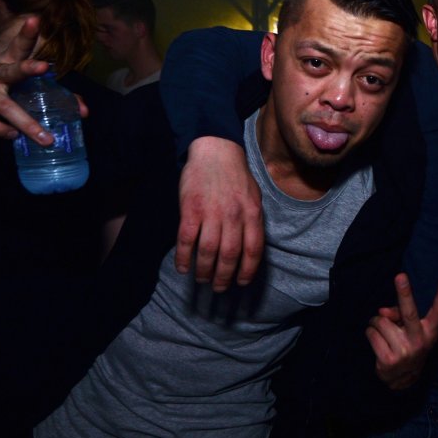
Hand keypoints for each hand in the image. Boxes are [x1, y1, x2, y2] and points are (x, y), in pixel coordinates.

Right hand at [0, 16, 86, 143]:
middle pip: (12, 70)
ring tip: (43, 137)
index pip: (20, 46)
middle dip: (27, 68)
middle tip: (44, 66)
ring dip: (25, 122)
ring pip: (3, 104)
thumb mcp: (28, 90)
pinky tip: (12, 135)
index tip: (35, 19)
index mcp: (9, 63)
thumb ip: (57, 97)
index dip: (26, 34)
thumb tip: (85, 111)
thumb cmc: (7, 93)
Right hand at [176, 136, 264, 290]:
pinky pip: (186, 240)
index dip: (248, 270)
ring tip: (203, 279)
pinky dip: (184, 258)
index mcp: (252, 213)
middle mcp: (234, 216)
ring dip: (204, 271)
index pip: (253, 250)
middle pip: (230, 255)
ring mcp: (211, 213)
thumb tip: (250, 247)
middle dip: (224, 276)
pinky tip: (183, 267)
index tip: (241, 282)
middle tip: (219, 287)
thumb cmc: (236, 175)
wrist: (215, 150)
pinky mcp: (190, 210)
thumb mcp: (254, 196)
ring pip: (208, 252)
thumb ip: (252, 220)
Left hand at [366, 273, 437, 390]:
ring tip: (384, 333)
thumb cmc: (407, 345)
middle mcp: (419, 341)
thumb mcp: (410, 331)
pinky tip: (378, 342)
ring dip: (377, 323)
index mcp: (429, 332)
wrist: (402, 380)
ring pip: (381, 321)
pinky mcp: (388, 360)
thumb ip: (399, 316)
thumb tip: (381, 312)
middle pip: (409, 313)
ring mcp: (404, 352)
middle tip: (400, 275)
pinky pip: (372, 333)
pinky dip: (371, 333)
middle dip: (404, 293)